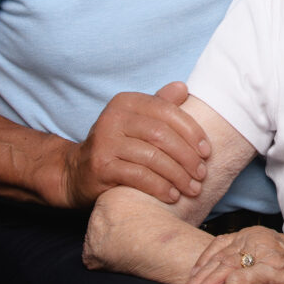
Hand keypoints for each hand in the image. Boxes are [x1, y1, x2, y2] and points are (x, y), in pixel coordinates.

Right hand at [61, 82, 210, 208]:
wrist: (76, 172)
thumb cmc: (117, 145)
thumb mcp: (136, 121)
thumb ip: (160, 105)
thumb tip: (183, 88)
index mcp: (126, 101)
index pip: (167, 111)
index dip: (191, 131)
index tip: (206, 151)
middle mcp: (113, 117)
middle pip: (162, 135)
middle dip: (187, 157)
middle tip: (202, 174)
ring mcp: (105, 141)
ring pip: (153, 158)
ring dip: (178, 175)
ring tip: (192, 187)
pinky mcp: (101, 167)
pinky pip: (139, 176)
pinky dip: (161, 187)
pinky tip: (172, 195)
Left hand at [176, 227, 283, 283]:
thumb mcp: (274, 258)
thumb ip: (254, 263)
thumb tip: (236, 280)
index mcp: (253, 234)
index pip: (218, 246)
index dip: (201, 264)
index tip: (188, 281)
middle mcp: (254, 238)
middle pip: (216, 259)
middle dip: (195, 281)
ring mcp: (262, 251)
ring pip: (224, 269)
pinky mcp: (272, 266)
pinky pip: (244, 282)